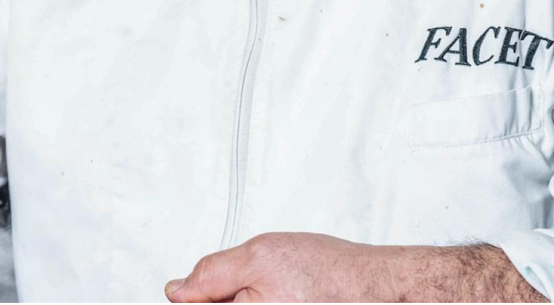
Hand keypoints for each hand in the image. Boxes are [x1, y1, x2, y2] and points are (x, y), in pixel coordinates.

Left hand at [165, 232, 397, 302]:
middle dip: (228, 296)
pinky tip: (288, 296)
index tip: (207, 289)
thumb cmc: (329, 270)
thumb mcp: (259, 255)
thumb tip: (177, 290)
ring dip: (250, 297)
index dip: (197, 296)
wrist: (375, 284)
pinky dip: (266, 299)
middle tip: (265, 284)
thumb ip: (211, 274)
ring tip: (281, 289)